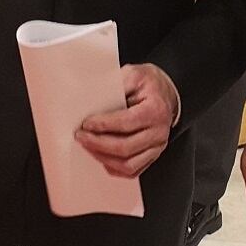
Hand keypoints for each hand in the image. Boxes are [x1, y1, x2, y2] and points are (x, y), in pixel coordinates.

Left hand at [75, 64, 178, 178]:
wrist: (164, 93)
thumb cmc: (148, 84)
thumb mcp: (133, 74)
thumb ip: (114, 84)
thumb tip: (92, 98)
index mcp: (155, 110)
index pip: (126, 122)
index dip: (103, 125)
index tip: (86, 124)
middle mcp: (159, 132)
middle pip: (125, 147)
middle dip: (98, 144)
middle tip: (81, 136)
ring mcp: (157, 147)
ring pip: (128, 164)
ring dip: (103, 158)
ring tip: (88, 147)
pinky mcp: (152, 156)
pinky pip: (132, 171)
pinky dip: (114, 168)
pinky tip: (101, 156)